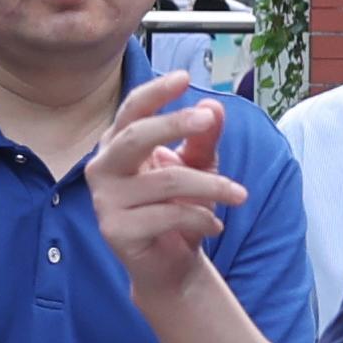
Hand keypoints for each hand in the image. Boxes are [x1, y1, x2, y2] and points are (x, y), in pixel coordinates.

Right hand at [86, 75, 245, 308]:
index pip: (132, 110)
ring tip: (239, 195)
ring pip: (165, 180)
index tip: (184, 77)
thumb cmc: (180, 208)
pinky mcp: (115, 231)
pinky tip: (215, 225)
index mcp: (118, 146)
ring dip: (211, 186)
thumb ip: (203, 138)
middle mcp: (103, 169)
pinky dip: (201, 218)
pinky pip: (168, 215)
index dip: (155, 92)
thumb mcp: (198, 166)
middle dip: (174, 123)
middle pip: (136, 136)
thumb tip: (214, 107)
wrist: (170, 265)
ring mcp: (105, 201)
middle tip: (208, 119)